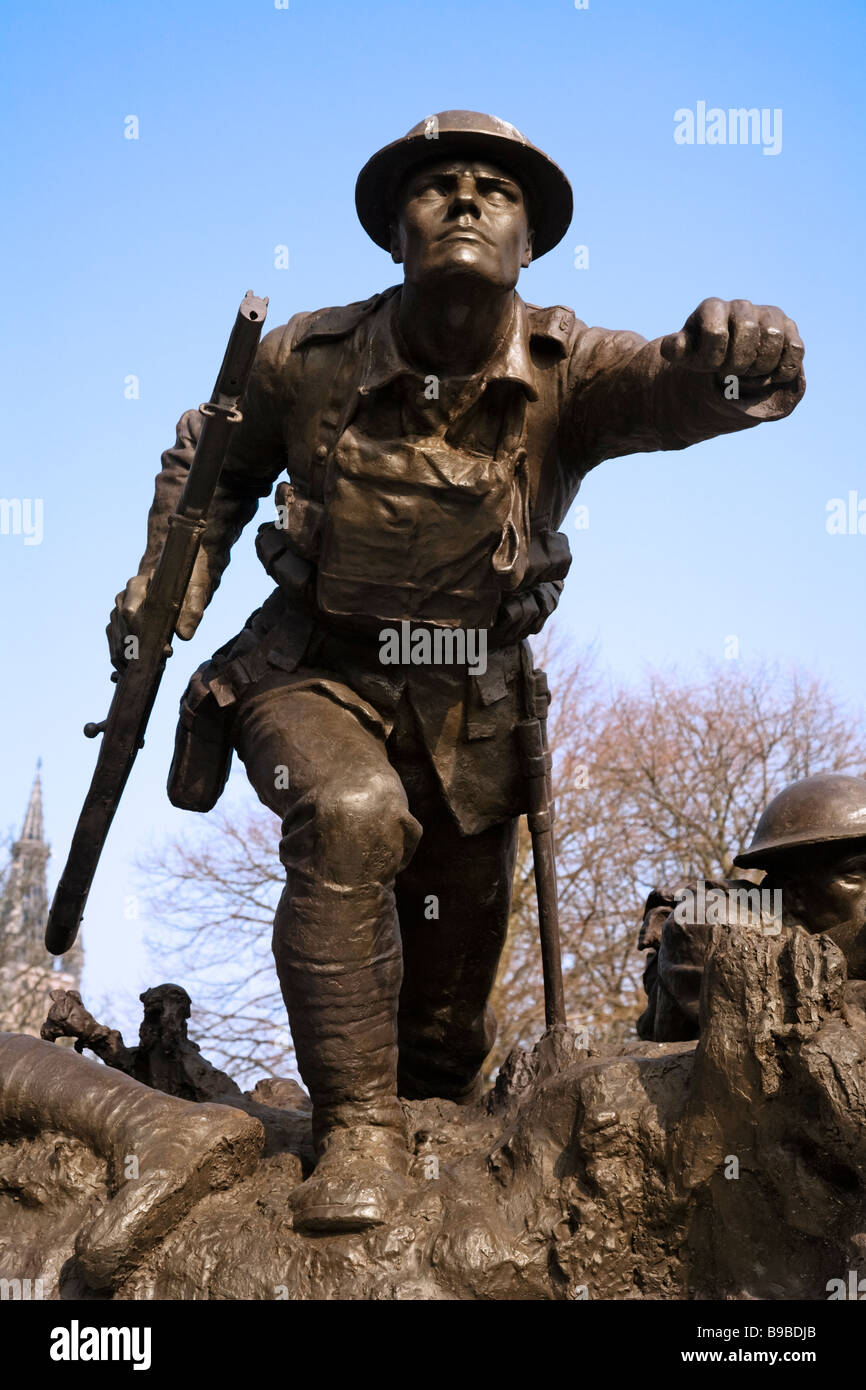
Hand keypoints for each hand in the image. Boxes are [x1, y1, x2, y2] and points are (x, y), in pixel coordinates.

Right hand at [106, 553, 209, 668]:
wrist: (179, 582)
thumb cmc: (187, 586)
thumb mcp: (196, 595)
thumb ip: (191, 612)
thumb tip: (183, 636)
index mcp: (137, 585)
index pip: (129, 613)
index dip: (143, 635)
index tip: (166, 651)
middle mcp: (121, 599)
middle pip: (123, 633)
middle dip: (141, 653)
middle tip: (164, 664)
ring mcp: (116, 614)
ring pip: (118, 645)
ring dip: (135, 663)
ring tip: (158, 669)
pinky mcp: (117, 628)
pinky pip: (116, 651)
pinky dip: (127, 665)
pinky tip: (142, 673)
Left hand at [660, 297, 803, 387]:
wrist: (726, 355)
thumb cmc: (702, 353)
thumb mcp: (685, 353)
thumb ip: (677, 349)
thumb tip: (675, 346)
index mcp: (712, 308)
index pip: (716, 332)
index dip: (713, 359)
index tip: (710, 367)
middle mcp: (741, 306)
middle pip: (749, 331)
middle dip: (738, 363)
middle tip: (731, 373)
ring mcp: (768, 314)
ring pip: (775, 337)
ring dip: (761, 366)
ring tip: (750, 374)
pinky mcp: (790, 328)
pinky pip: (796, 348)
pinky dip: (784, 369)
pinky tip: (770, 376)